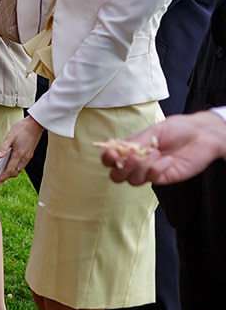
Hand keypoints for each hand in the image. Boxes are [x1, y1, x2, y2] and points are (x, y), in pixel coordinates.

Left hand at [0, 115, 44, 184]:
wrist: (35, 124)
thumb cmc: (22, 129)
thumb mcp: (10, 137)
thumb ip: (3, 148)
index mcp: (19, 154)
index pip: (10, 170)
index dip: (2, 177)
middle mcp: (24, 157)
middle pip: (15, 172)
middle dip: (6, 176)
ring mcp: (28, 156)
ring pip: (19, 169)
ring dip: (11, 172)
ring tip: (1, 172)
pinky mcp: (30, 154)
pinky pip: (22, 165)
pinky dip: (15, 167)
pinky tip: (9, 163)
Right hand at [102, 110, 225, 185]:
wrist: (201, 135)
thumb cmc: (178, 129)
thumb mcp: (154, 130)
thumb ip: (137, 141)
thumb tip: (121, 149)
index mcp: (131, 149)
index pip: (111, 159)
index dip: (108, 159)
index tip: (113, 154)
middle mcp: (138, 162)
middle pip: (118, 176)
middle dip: (122, 169)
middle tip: (133, 158)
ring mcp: (150, 171)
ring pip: (133, 180)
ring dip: (142, 167)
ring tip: (155, 153)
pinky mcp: (164, 177)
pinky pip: (152, 179)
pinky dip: (157, 169)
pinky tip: (167, 160)